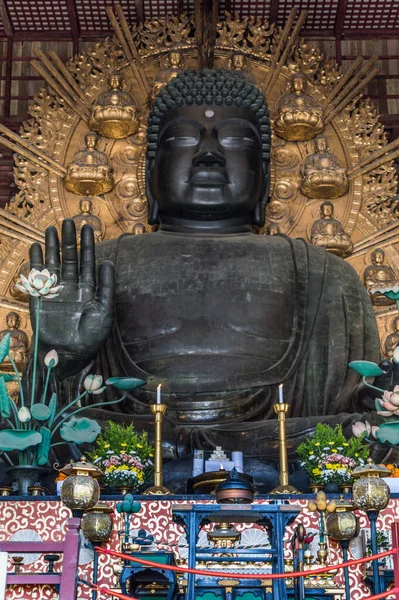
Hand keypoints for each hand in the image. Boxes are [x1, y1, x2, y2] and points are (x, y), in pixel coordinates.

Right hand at [29, 219, 114, 377]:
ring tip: (52, 228)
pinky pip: (37, 277)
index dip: (88, 245)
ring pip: (54, 263)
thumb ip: (105, 287)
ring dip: (52, 246)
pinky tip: (36, 247)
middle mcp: (72, 287)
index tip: (89, 227)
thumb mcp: (103, 311)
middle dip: (70, 240)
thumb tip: (107, 262)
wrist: (67, 356)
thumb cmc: (90, 338)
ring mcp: (55, 292)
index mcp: (88, 290)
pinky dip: (36, 262)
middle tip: (70, 221)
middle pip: (70, 258)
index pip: (88, 262)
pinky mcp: (40, 298)